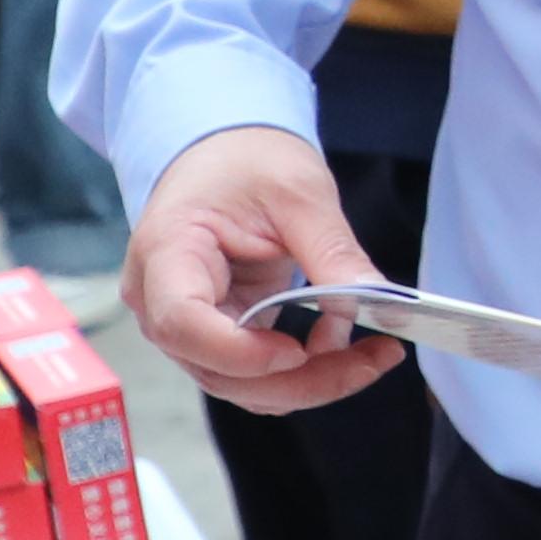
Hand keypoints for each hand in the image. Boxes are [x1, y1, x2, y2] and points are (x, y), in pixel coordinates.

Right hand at [126, 129, 402, 413]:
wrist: (224, 155)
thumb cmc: (247, 161)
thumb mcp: (299, 192)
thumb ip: (332, 251)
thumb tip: (380, 303)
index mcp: (166, 251)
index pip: (182, 322)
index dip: (240, 352)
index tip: (300, 351)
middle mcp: (159, 300)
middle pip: (217, 369)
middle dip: (300, 379)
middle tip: (376, 359)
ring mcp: (185, 325)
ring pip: (239, 384)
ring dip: (310, 383)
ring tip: (375, 355)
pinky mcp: (215, 336)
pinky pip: (254, 374)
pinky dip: (303, 374)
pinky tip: (348, 351)